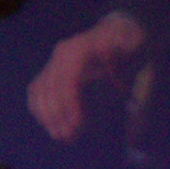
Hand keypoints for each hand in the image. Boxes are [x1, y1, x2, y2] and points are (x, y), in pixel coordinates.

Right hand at [29, 12, 145, 141]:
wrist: (117, 32)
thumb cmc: (126, 44)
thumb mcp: (132, 49)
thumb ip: (124, 71)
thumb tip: (120, 87)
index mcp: (81, 49)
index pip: (68, 80)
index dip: (69, 104)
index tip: (77, 125)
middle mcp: (63, 53)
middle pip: (51, 87)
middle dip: (57, 115)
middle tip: (67, 137)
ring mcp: (55, 60)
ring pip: (40, 89)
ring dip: (47, 115)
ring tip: (58, 136)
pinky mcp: (51, 68)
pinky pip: (37, 89)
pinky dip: (40, 107)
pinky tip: (49, 123)